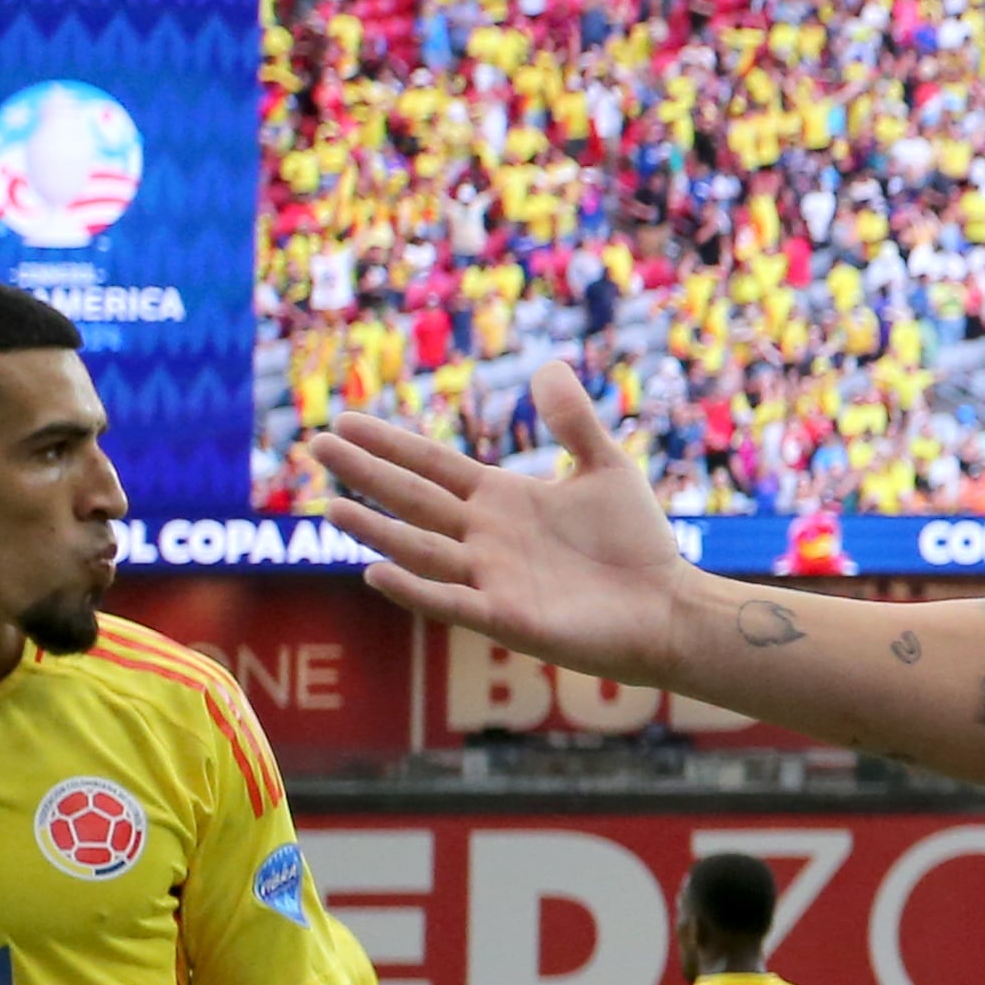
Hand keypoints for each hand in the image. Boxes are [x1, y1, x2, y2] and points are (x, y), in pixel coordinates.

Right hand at [307, 361, 700, 684]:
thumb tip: (548, 366)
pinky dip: (414, 590)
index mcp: (501, 500)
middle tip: (314, 443)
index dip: (389, 444)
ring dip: (377, 530)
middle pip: (412, 499)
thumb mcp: (606, 468)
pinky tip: (376, 572)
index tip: (343, 421)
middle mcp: (484, 538)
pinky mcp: (507, 618)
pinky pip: (450, 602)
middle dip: (365, 473)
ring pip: (420, 549)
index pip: (431, 465)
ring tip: (332, 503)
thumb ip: (574, 421)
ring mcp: (490, 579)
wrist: (669, 609)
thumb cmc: (637, 544)